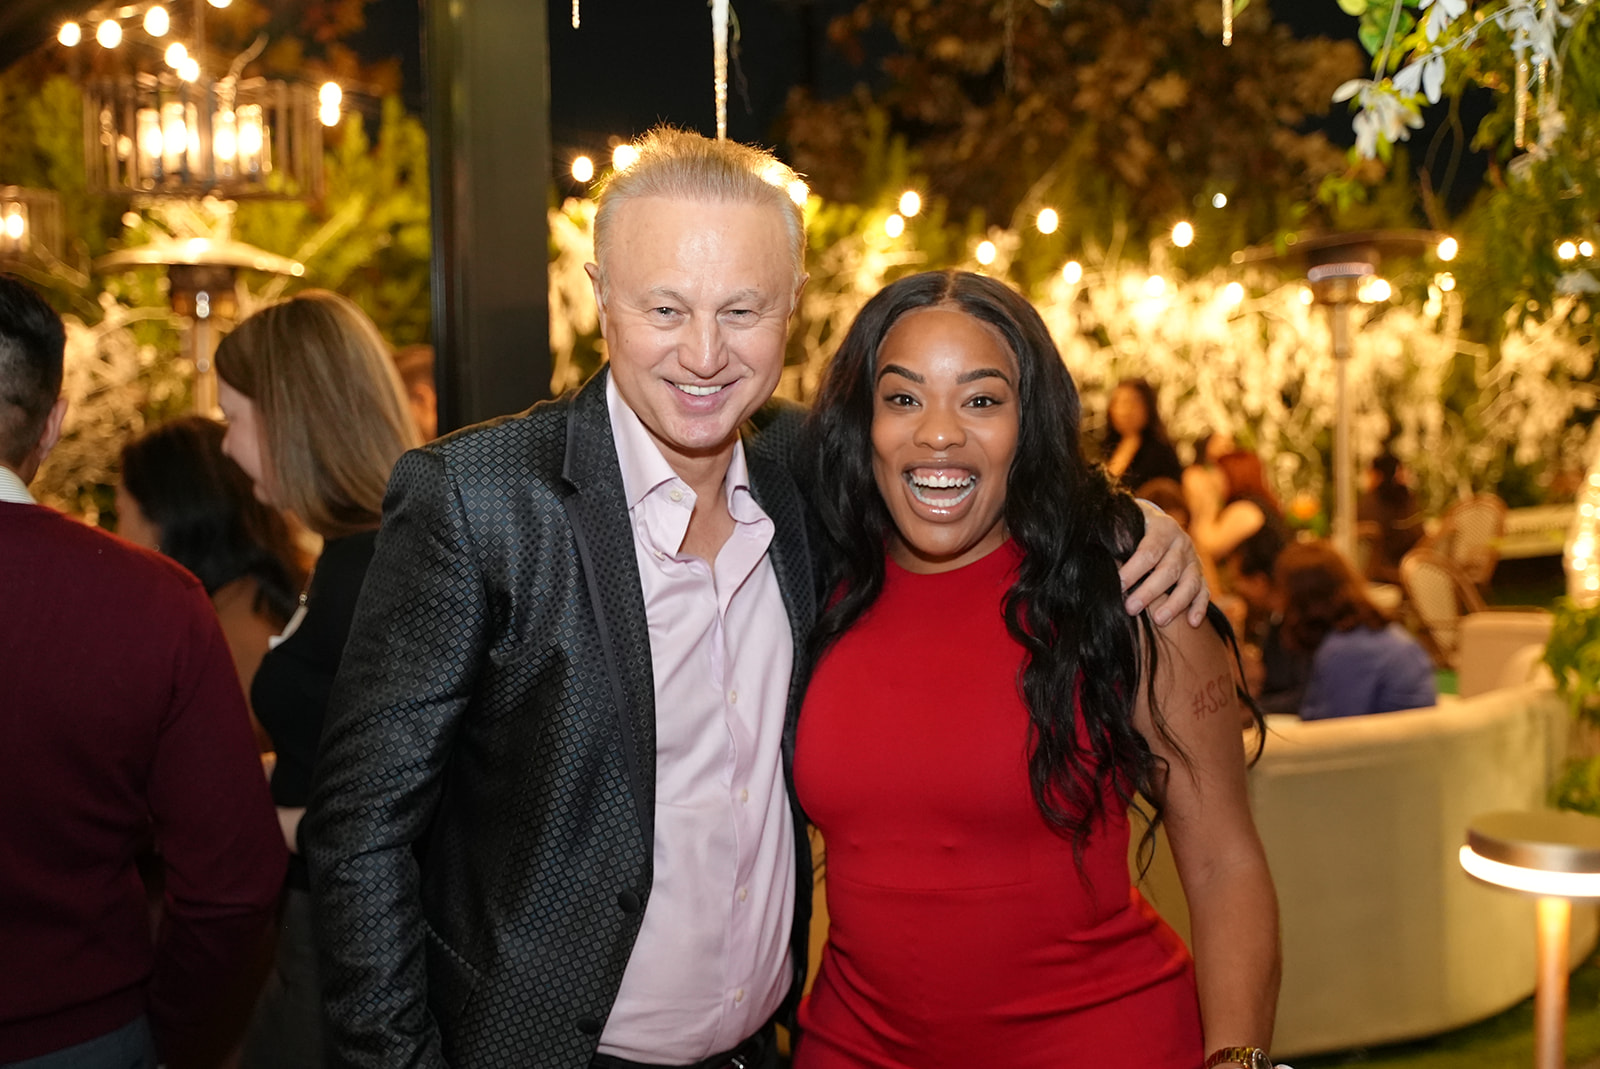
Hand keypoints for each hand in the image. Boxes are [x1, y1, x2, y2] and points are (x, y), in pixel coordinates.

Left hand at [1122, 500, 1208, 625]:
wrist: (1158, 524)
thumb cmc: (1134, 528)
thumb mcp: (1126, 522)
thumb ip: (1117, 532)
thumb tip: (1104, 546)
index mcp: (1162, 527)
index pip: (1149, 551)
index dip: (1134, 569)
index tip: (1119, 585)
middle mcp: (1182, 543)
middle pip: (1169, 570)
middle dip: (1149, 591)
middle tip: (1131, 608)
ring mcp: (1193, 560)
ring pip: (1190, 583)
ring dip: (1175, 603)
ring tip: (1159, 621)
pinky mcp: (1200, 576)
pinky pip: (1203, 592)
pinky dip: (1199, 607)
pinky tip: (1192, 622)